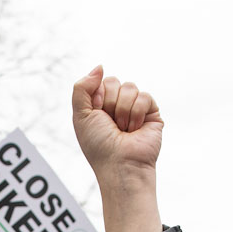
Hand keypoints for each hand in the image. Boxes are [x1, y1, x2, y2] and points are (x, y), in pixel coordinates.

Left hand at [71, 65, 161, 231]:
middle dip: (110, 103)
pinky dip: (137, 113)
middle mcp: (117, 106)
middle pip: (115, 81)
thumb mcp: (80, 115)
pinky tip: (135, 130)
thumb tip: (100, 67)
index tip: (97, 114)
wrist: (120, 164)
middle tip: (111, 124)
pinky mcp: (152, 114)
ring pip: (130, 87)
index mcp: (100, 106)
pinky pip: (145, 96)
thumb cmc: (99, 145)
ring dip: (123, 110)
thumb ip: (81, 87)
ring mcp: (135, 109)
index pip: (100, 82)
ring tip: (123, 130)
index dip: (97, 97)